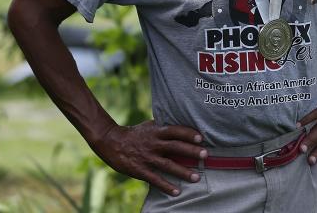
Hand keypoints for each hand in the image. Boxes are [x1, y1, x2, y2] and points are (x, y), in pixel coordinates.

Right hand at [89, 120, 206, 195]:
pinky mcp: (140, 170)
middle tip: (205, 155)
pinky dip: (166, 186)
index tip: (201, 138)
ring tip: (197, 177)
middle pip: (175, 147)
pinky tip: (177, 192)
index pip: (175, 131)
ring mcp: (147, 158)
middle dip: (191, 151)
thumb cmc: (135, 134)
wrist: (111, 142)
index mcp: (156, 131)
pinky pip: (155, 179)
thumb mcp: (149, 126)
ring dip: (183, 172)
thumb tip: (181, 123)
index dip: (188, 133)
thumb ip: (164, 127)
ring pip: (168, 165)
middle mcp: (153, 144)